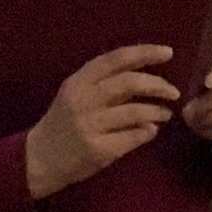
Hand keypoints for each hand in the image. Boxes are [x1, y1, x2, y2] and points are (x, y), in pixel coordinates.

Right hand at [26, 45, 179, 197]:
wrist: (38, 159)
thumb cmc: (63, 123)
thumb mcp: (76, 96)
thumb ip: (105, 84)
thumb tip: (147, 75)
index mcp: (78, 82)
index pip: (115, 59)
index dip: (144, 53)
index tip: (168, 52)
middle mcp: (82, 101)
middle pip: (129, 83)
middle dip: (158, 85)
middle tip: (174, 92)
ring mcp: (89, 126)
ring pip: (136, 112)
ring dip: (158, 111)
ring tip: (165, 114)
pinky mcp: (97, 150)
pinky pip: (133, 137)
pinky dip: (147, 131)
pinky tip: (150, 130)